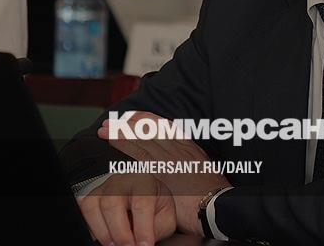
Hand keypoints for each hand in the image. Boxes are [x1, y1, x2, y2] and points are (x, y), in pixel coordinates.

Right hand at [77, 173, 176, 245]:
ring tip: (116, 245)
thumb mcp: (165, 214)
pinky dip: (92, 230)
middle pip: (112, 204)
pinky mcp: (86, 197)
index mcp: (144, 182)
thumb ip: (157, 229)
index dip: (142, 229)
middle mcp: (120, 180)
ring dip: (103, 233)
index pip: (142, 204)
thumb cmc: (152, 203)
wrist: (137, 189)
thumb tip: (143, 244)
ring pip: (92, 208)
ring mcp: (100, 187)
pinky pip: (81, 214)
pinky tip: (106, 236)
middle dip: (120, 234)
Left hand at [99, 112, 231, 235]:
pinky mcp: (161, 170)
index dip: (146, 120)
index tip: (133, 117)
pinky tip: (112, 140)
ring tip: (105, 129)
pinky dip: (123, 144)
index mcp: (189, 148)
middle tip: (113, 121)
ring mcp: (170, 158)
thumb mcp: (203, 175)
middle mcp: (179, 149)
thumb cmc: (211, 196)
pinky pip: (138, 152)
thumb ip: (189, 167)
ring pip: (142, 138)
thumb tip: (181, 167)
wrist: (217, 206)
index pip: (165, 127)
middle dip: (129, 123)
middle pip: (150, 129)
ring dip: (121, 131)